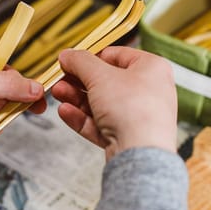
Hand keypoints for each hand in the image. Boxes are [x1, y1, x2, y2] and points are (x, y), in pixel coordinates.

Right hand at [51, 47, 177, 160]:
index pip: (117, 55)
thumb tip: (68, 55)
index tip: (71, 60)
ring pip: (102, 104)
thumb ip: (80, 62)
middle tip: (61, 79)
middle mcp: (149, 92)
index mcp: (152, 68)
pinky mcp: (128, 138)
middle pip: (107, 82)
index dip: (91, 57)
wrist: (140, 153)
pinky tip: (66, 112)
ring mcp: (139, 117)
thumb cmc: (134, 110)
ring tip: (58, 93)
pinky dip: (83, 118)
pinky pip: (102, 124)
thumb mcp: (100, 76)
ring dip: (77, 99)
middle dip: (79, 81)